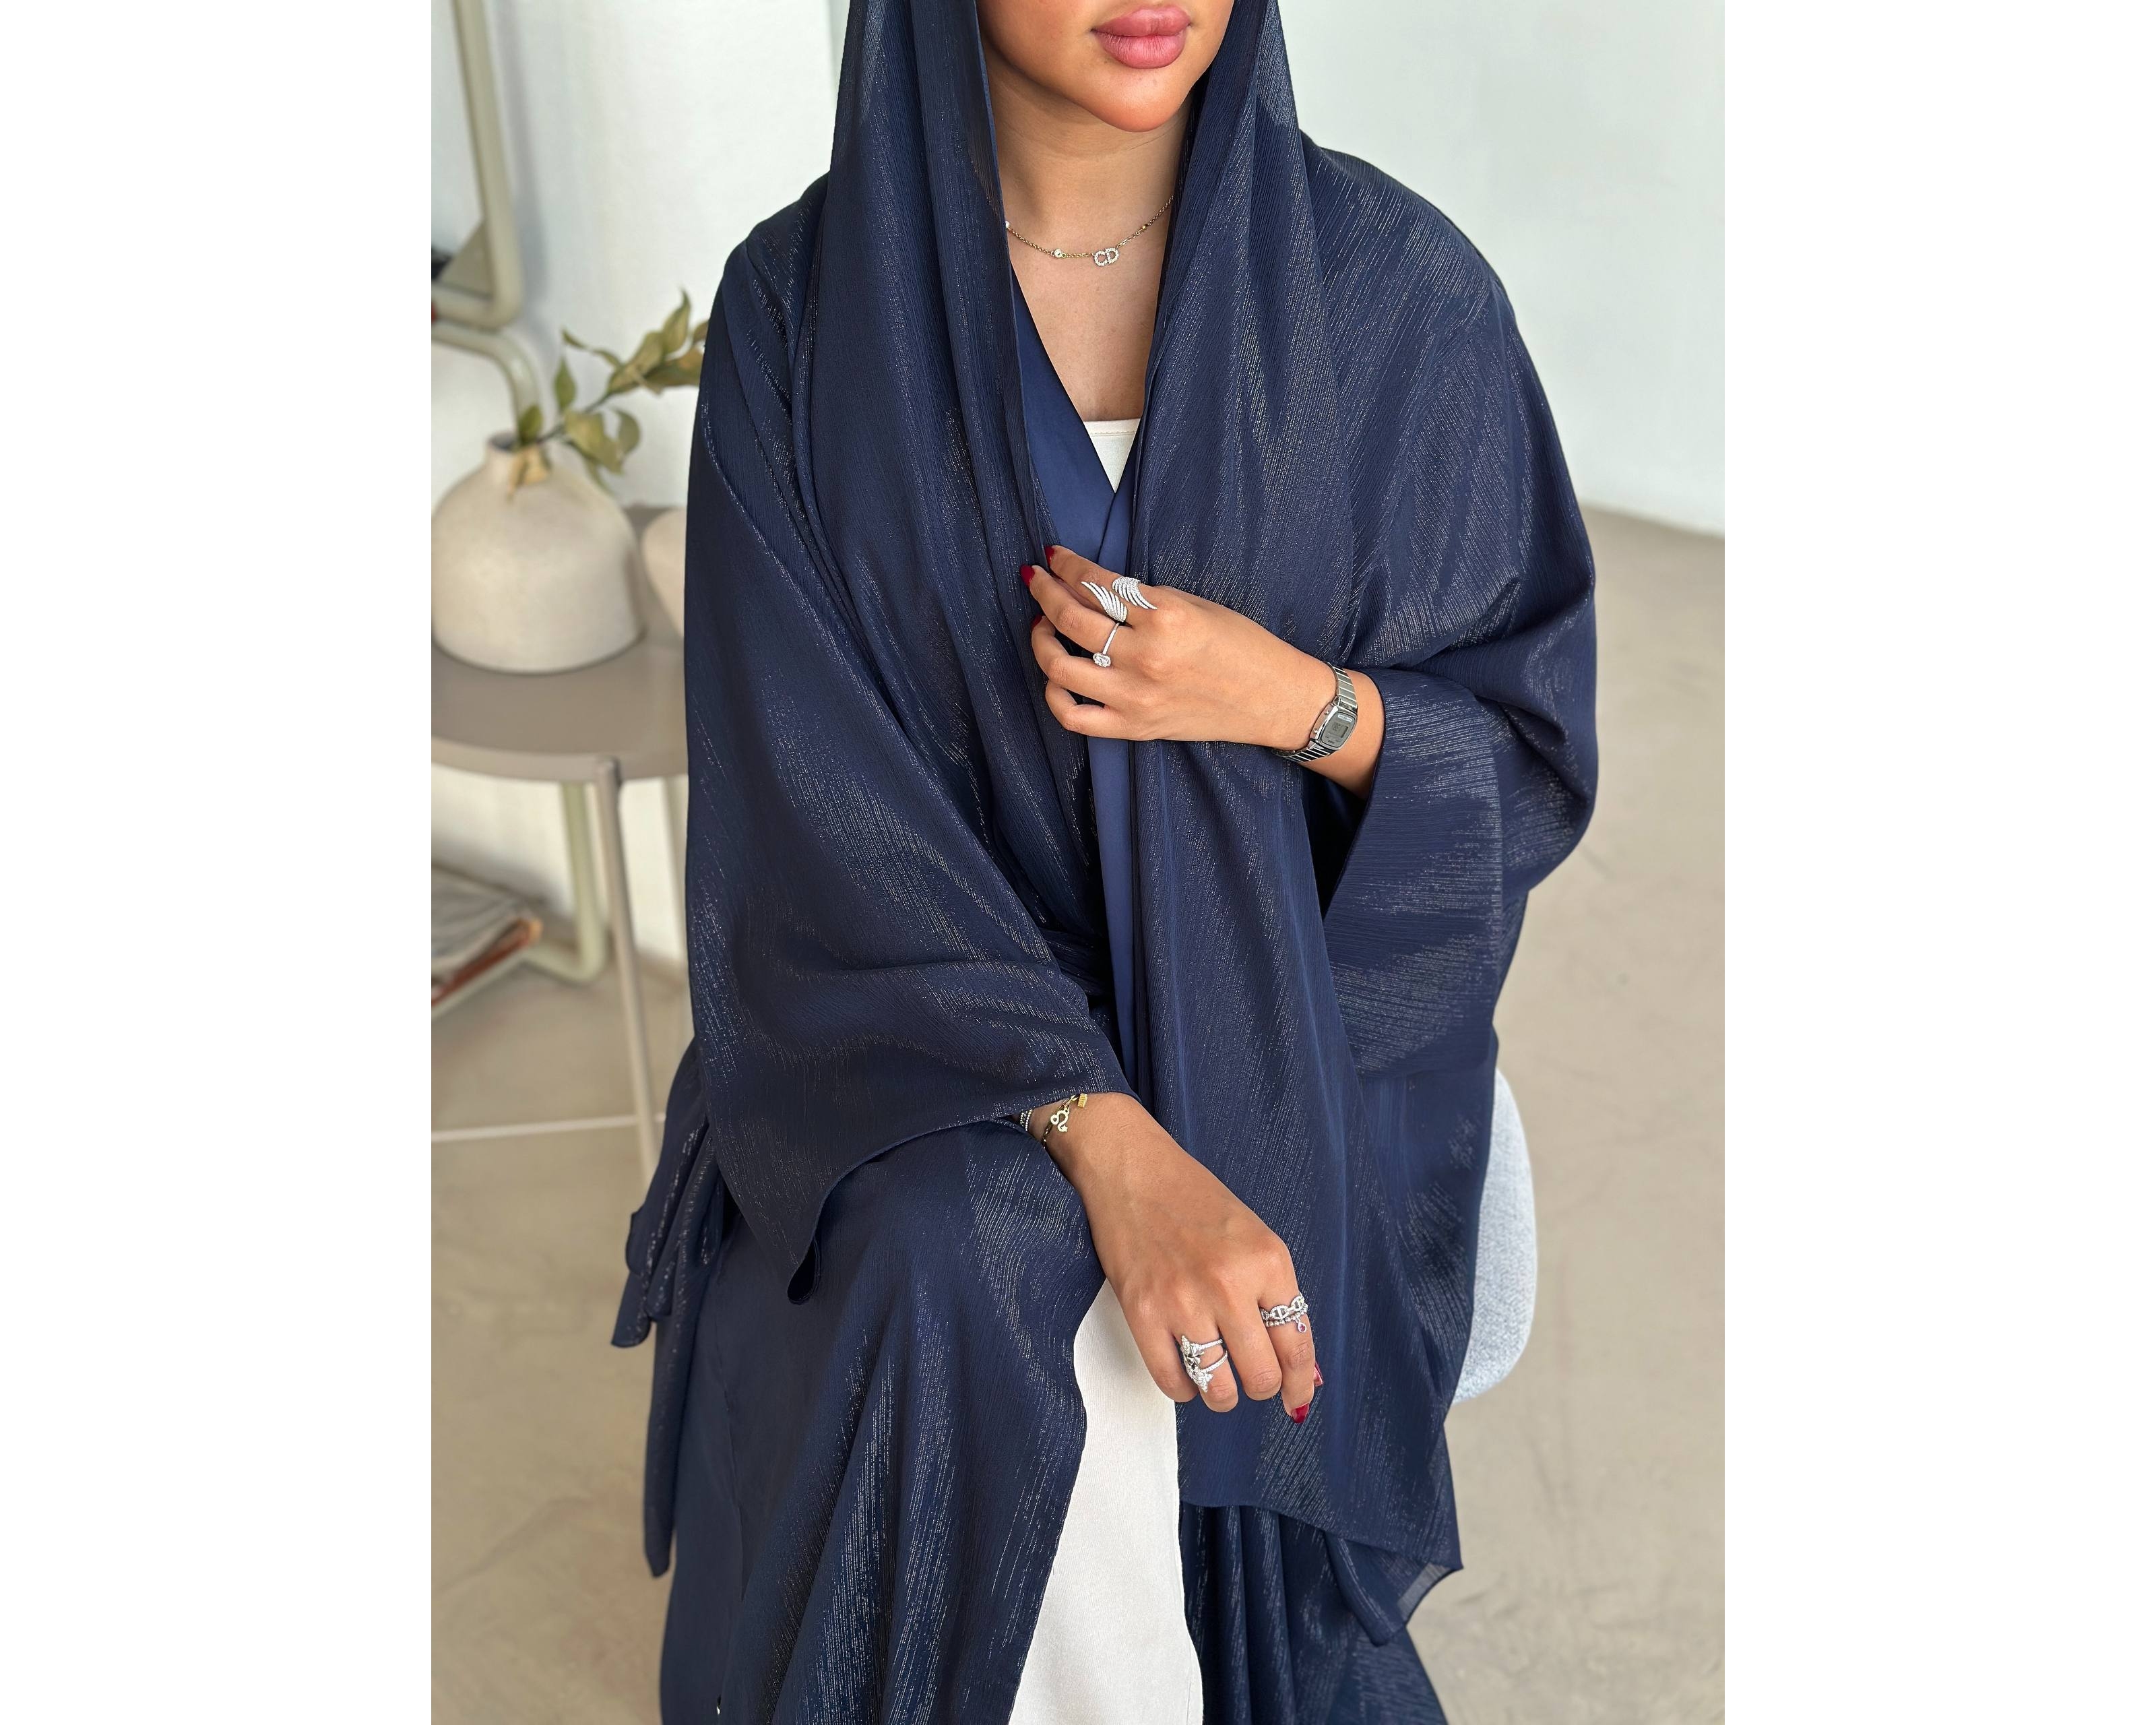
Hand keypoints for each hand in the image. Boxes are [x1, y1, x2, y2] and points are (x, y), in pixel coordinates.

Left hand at [1024, 545, 1384, 793]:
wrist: (1272, 698)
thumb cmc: (1241, 646)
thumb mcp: (1195, 604)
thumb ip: (1143, 598)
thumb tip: (1093, 585)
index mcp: (1165, 616)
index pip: (1097, 584)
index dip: (1067, 566)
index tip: (1053, 556)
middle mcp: (1146, 657)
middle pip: (1071, 619)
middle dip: (1044, 591)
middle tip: (1036, 578)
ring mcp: (1136, 696)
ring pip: (1060, 666)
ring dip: (1041, 640)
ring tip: (1042, 625)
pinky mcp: (1134, 727)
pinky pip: (1073, 717)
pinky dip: (1054, 696)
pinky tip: (1056, 677)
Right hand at [1039, 1091, 1318, 1420]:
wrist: (1133, 1170)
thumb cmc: (1196, 1200)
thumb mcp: (1255, 1238)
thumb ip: (1277, 1297)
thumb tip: (1301, 1368)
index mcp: (1268, 1262)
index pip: (1297, 1345)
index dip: (1300, 1384)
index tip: (1297, 1398)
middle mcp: (1230, 1284)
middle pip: (1261, 1377)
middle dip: (1262, 1387)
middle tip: (1251, 1377)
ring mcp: (1183, 1301)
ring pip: (1218, 1389)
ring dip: (1222, 1395)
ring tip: (1218, 1380)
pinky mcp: (1142, 1312)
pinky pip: (1172, 1381)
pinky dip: (1184, 1389)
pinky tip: (1186, 1371)